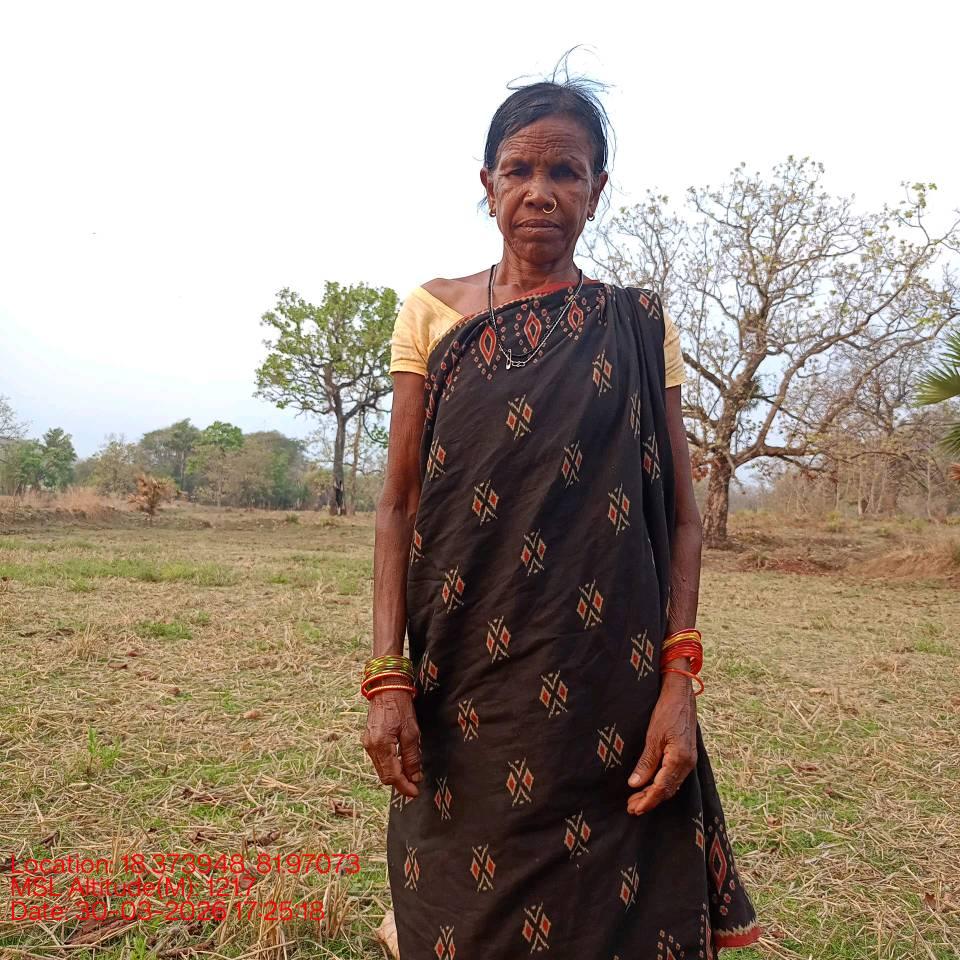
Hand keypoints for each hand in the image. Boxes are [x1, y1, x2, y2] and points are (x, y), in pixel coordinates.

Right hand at [362, 689, 422, 797]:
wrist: (386, 688)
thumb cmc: (400, 707)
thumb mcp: (411, 732)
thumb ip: (412, 756)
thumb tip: (415, 777)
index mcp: (381, 745)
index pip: (392, 775)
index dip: (404, 787)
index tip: (415, 793)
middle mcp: (370, 747)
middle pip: (384, 776)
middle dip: (400, 783)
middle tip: (415, 786)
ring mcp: (367, 743)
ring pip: (381, 769)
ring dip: (395, 775)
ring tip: (410, 775)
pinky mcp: (368, 740)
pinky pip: (378, 760)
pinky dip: (389, 765)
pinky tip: (400, 763)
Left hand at [626, 672, 696, 814]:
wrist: (681, 694)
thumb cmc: (667, 711)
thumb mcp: (653, 736)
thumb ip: (646, 762)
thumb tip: (635, 784)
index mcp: (679, 759)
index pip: (661, 788)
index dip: (647, 800)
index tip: (634, 808)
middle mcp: (687, 763)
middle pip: (667, 790)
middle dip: (649, 800)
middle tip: (631, 808)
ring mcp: (689, 759)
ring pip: (672, 785)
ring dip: (655, 794)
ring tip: (638, 800)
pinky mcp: (687, 755)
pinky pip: (675, 776)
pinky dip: (662, 784)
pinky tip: (651, 786)